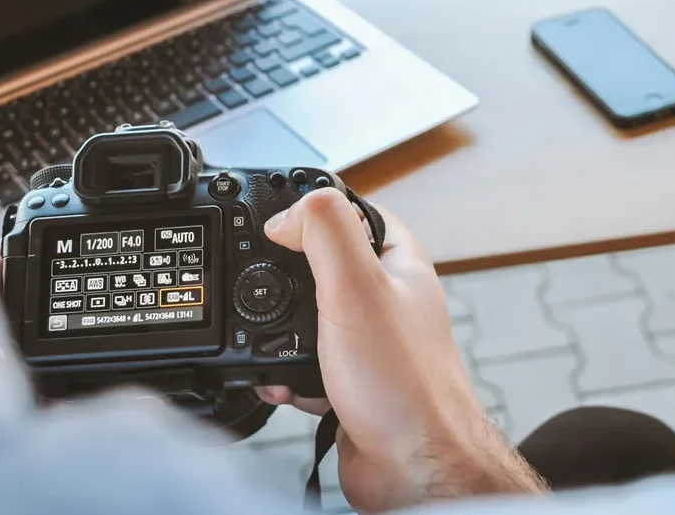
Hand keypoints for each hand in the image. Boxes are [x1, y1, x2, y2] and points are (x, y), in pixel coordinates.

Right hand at [257, 189, 546, 512]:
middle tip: (262, 285)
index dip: (312, 209)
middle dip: (283, 278)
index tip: (277, 221)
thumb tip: (284, 216)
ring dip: (278, 333)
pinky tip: (282, 384)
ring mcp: (368, 341)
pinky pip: (304, 364)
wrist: (411, 466)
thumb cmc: (402, 383)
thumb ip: (323, 232)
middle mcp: (386, 298)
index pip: (353, 211)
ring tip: (271, 343)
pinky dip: (285, 373)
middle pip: (320, 264)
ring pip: (306, 318)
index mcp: (397, 263)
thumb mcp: (355, 286)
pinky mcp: (348, 380)